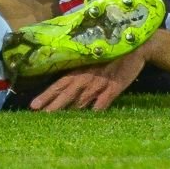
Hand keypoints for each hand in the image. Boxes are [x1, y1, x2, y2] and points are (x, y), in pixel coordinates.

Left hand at [28, 47, 146, 111]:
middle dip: (51, 105)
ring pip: (81, 100)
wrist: (137, 46)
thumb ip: (81, 74)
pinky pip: (103, 101)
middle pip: (66, 93)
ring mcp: (100, 83)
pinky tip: (88, 119)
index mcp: (80, 70)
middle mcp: (87, 77)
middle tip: (38, 115)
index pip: (59, 84)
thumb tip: (67, 88)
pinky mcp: (115, 87)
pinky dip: (95, 109)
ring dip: (69, 111)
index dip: (46, 95)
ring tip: (56, 122)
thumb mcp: (93, 61)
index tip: (33, 106)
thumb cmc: (112, 53)